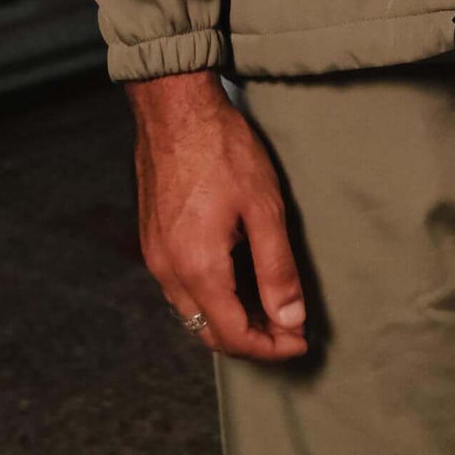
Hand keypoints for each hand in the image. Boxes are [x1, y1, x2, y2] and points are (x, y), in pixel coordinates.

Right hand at [130, 72, 308, 360]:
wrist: (174, 107)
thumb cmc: (221, 149)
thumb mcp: (263, 207)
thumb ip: (276, 268)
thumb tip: (291, 320)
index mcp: (197, 269)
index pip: (234, 335)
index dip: (271, 347)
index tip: (301, 340)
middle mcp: (168, 272)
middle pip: (208, 332)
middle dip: (251, 340)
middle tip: (289, 328)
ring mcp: (155, 256)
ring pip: (192, 313)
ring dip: (230, 319)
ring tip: (269, 305)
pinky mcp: (152, 238)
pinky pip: (180, 288)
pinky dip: (211, 297)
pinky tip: (237, 278)